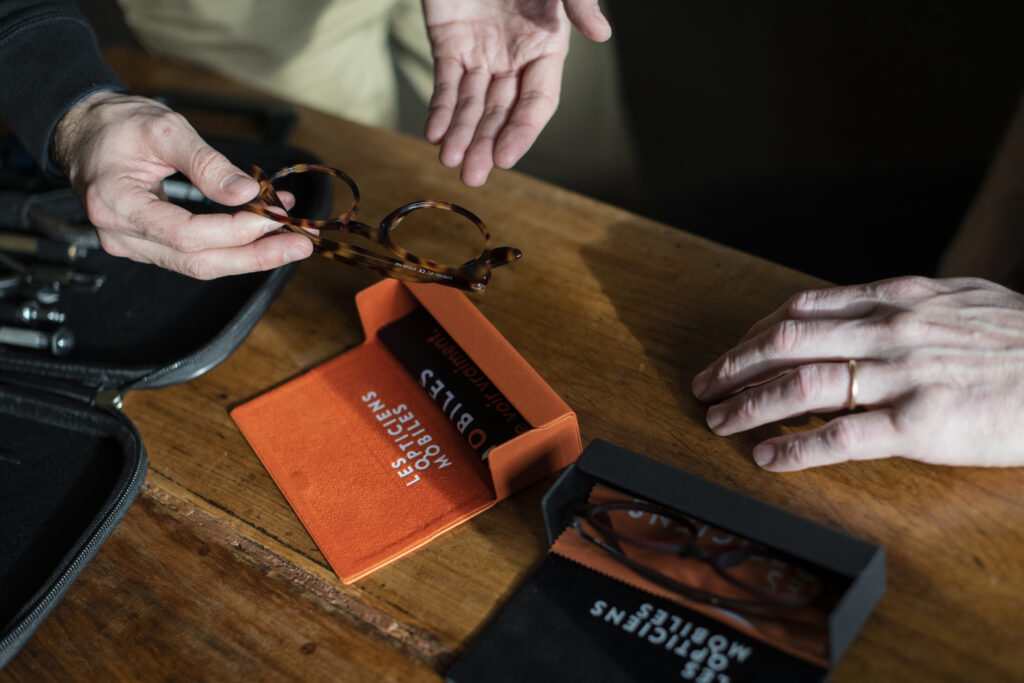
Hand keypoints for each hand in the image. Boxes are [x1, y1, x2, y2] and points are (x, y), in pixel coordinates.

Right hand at [53, 91, 312, 278]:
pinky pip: (195, 255)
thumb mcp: (164, 128)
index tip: (274, 217)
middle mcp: (121, 236)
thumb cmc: (118, 125)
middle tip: (301, 244)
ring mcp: (134, 246)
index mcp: (116, 204)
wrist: (85, 132)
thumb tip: (246, 192)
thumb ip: (205, 162)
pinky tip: (264, 231)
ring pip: (200, 265)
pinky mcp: (149, 247)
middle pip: (197, 262)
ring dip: (251, 254)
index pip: (185, 234)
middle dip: (255, 256)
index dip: (234, 231)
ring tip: (292, 237)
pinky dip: (233, 246)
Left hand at [423, 0, 611, 185]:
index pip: (537, 103)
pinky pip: (444, 84)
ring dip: (461, 135)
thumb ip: (578, 2)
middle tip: (472, 176)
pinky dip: (439, 110)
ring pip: (471, 104)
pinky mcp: (449, 43)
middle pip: (501, 113)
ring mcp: (481, 53)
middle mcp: (515, 59)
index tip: (505, 157)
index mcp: (547, 49)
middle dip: (486, 144)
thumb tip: (603, 37)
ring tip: (449, 163)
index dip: (522, 131)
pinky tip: (434, 135)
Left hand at [691, 276, 1023, 470]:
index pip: (802, 310)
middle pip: (786, 342)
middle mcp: (890, 331)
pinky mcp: (920, 425)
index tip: (734, 350)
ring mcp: (902, 377)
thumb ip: (906, 302)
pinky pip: (841, 436)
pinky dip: (795, 447)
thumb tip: (858, 308)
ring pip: (801, 384)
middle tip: (704, 385)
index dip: (755, 332)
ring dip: (749, 404)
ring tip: (718, 420)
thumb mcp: (963, 298)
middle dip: (734, 365)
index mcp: (897, 298)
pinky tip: (767, 456)